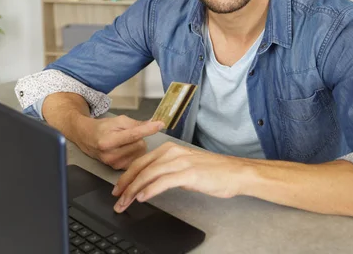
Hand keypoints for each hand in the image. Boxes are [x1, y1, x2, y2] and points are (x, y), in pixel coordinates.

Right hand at [76, 115, 164, 169]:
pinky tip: (126, 149)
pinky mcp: (118, 169)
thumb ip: (136, 123)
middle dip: (139, 137)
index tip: (160, 124)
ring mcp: (114, 164)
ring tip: (126, 142)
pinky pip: (137, 159)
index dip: (148, 129)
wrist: (87, 138)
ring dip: (138, 146)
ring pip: (140, 152)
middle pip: (139, 145)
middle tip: (129, 134)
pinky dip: (135, 153)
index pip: (133, 135)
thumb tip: (153, 123)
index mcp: (108, 141)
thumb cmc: (103, 128)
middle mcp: (111, 155)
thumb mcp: (118, 121)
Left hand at [111, 142, 248, 212]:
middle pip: (141, 167)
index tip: (119, 188)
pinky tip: (142, 198)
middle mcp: (173, 152)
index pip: (142, 161)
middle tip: (116, 197)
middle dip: (125, 184)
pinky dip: (150, 190)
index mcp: (171, 149)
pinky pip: (163, 182)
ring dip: (133, 190)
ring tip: (125, 202)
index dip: (127, 176)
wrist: (236, 173)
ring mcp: (180, 162)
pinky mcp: (188, 174)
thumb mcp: (187, 167)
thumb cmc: (215, 172)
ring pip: (148, 174)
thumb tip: (156, 182)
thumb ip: (171, 171)